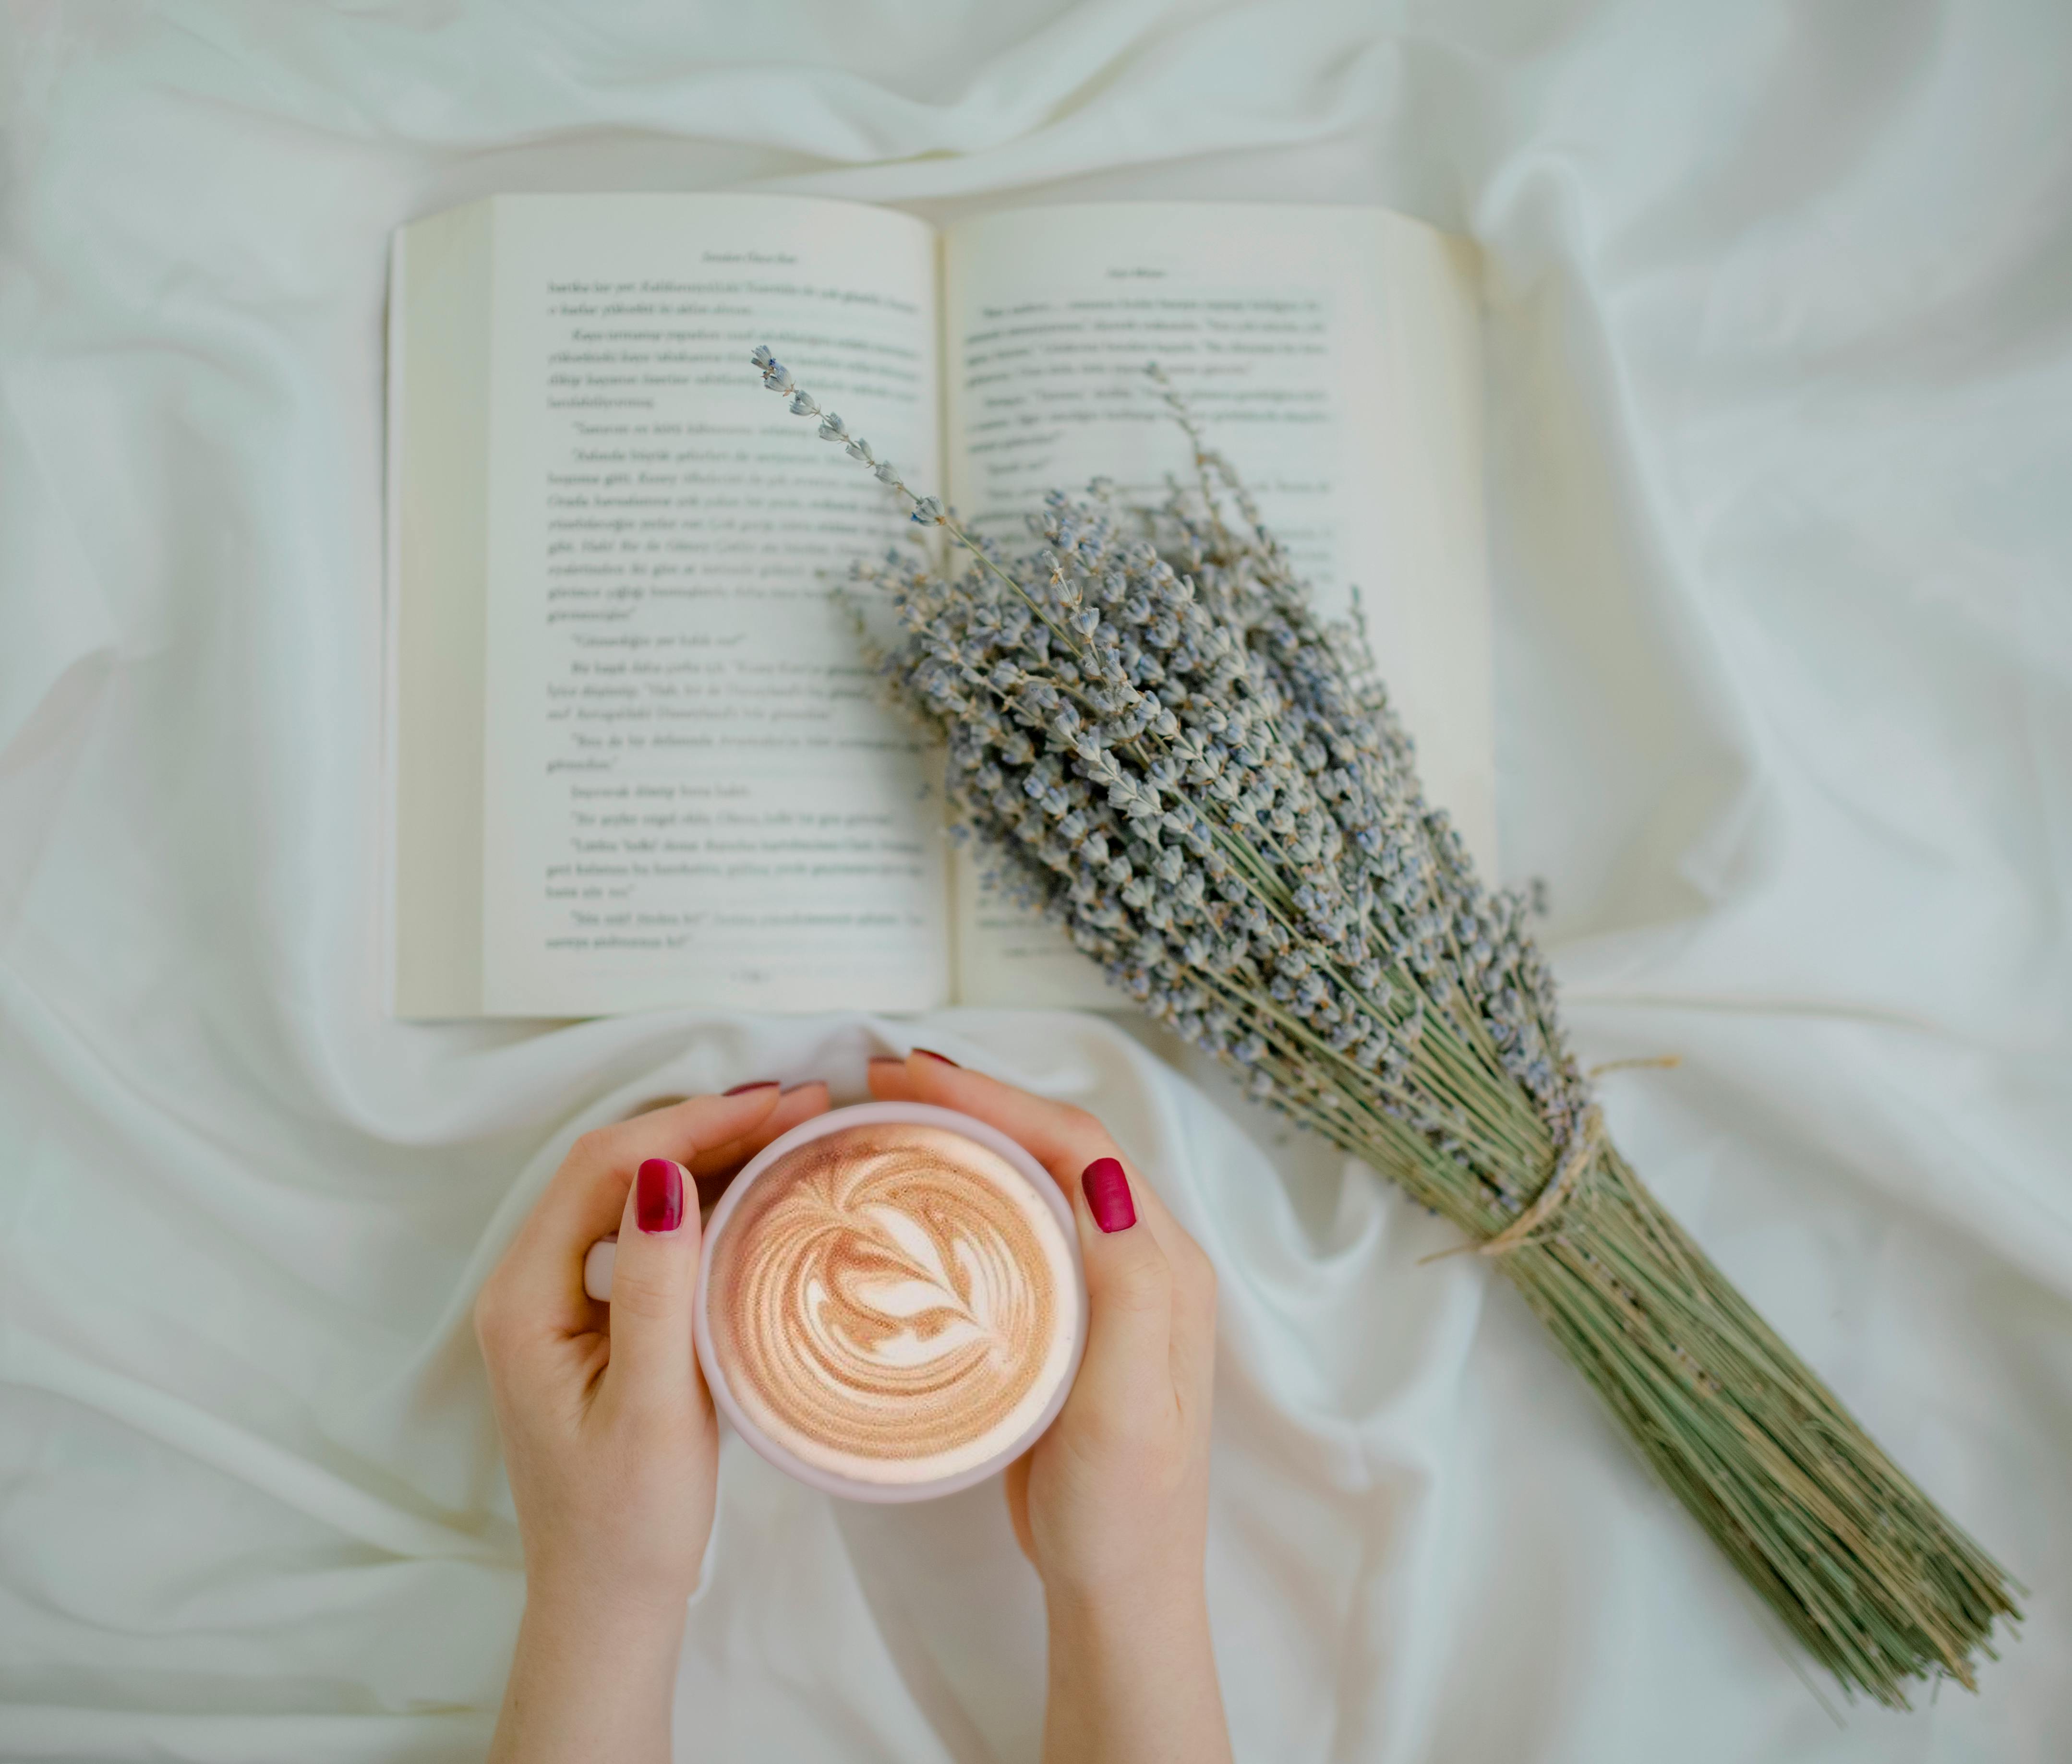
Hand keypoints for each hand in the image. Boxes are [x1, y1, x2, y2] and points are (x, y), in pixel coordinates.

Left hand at [474, 1080, 828, 1763]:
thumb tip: (661, 1175)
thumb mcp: (652, 1406)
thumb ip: (653, 1288)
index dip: (690, 1125)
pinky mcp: (589, 1322)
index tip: (776, 1106)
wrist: (608, 1605)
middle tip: (801, 1105)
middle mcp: (527, 1288)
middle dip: (705, 1125)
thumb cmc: (630, 1522)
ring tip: (790, 1131)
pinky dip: (700, 1198)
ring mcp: (555, 1303)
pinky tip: (754, 1190)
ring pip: (629, 1193)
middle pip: (613, 1168)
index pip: (605, 1169)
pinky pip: (640, 1232)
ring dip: (706, 1154)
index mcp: (525, 1300)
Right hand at [869, 1050, 1230, 1763]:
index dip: (998, 1099)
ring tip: (887, 1116)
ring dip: (966, 1137)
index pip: (1079, 1146)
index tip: (915, 1079)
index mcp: (1166, 1265)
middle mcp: (1141, 1261)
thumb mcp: (1131, 1409)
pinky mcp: (1062, 1321)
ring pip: (1031, 1180)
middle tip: (883, 1082)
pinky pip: (1013, 1228)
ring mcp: (1102, 1290)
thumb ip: (1131, 1292)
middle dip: (974, 1101)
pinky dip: (963, 1193)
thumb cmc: (1124, 1513)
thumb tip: (1102, 1177)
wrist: (1117, 1597)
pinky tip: (913, 1195)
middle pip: (1054, 1147)